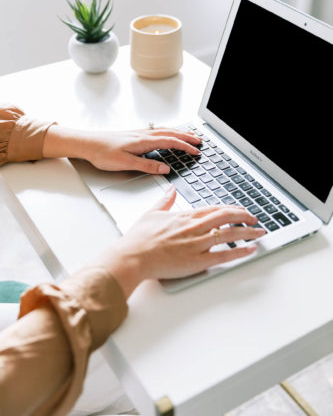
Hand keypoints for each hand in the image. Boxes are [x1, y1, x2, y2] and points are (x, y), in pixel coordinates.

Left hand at [43, 125, 200, 173]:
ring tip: (189, 136)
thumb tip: (165, 169)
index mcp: (143, 141)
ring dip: (179, 133)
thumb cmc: (102, 153)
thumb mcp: (125, 163)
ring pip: (164, 131)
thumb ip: (146, 166)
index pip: (170, 142)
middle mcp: (143, 135)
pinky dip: (168, 131)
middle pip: (171, 133)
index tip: (196, 151)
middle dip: (187, 137)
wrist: (87, 143)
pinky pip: (157, 131)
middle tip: (200, 141)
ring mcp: (139, 133)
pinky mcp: (134, 135)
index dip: (185, 146)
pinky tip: (168, 134)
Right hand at [99, 187, 264, 297]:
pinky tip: (250, 249)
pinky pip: (225, 254)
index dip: (231, 209)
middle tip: (255, 219)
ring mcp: (198, 244)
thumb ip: (165, 201)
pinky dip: (240, 251)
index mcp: (185, 216)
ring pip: (230, 234)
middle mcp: (195, 227)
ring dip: (248, 232)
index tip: (240, 210)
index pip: (215, 209)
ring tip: (259, 232)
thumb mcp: (152, 213)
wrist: (133, 257)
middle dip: (244, 217)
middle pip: (227, 217)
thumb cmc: (139, 239)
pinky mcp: (197, 260)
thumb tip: (171, 190)